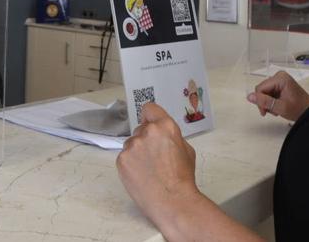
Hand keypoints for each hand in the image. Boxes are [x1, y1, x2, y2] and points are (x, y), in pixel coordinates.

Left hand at [116, 102, 201, 228]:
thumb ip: (171, 136)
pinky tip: (141, 175)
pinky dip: (130, 164)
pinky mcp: (122, 159)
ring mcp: (132, 146)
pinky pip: (125, 156)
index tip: (150, 122)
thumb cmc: (182, 178)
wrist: (172, 201)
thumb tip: (162, 134)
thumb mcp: (186, 150)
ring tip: (148, 169)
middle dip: (146, 139)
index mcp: (165, 126)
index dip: (150, 116)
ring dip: (137, 152)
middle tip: (154, 157)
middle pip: (141, 129)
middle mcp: (147, 132)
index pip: (149, 108)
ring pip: (131, 143)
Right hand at [247, 71, 308, 121]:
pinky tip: (277, 105)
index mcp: (280, 78)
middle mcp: (279, 76)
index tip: (265, 111)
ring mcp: (280, 80)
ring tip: (277, 109)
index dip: (260, 101)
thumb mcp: (281, 107)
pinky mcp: (280, 84)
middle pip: (262, 90)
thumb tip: (250, 97)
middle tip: (272, 111)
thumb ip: (265, 102)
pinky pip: (269, 92)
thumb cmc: (299, 108)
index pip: (260, 88)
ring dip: (268, 103)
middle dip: (265, 102)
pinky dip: (271, 101)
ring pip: (264, 92)